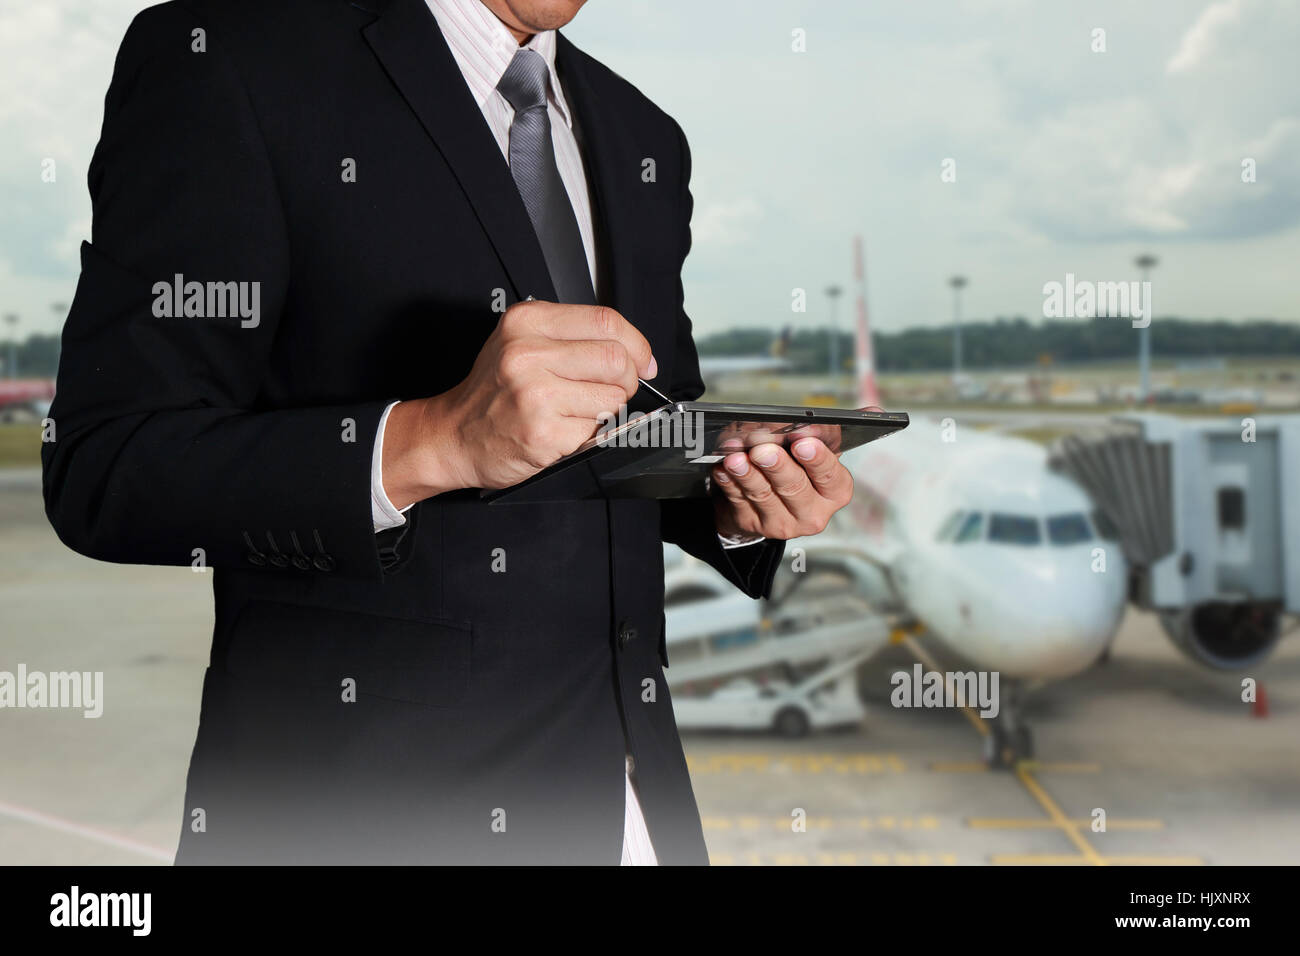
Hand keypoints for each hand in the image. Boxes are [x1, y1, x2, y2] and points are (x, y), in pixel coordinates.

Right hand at [382, 300, 654, 502]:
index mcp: (526, 322)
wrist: (453, 434)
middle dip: (626, 380)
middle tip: (611, 390)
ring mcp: (535, 395)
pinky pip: (595, 431)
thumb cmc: (493, 391)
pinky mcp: (543, 433)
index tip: (643, 361)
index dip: (637, 344)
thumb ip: (572, 336)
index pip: (606, 321)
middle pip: (616, 360)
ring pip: (612, 398)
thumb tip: (637, 353)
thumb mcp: (519, 342)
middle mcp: (527, 354)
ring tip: (575, 411)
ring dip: (606, 410)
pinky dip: (587, 435)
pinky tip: (561, 430)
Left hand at [711, 437, 852, 540]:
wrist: (768, 501)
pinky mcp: (753, 525)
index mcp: (836, 491)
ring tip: (735, 457)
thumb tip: (874, 411)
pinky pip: (739, 502)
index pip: (830, 476)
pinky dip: (729, 483)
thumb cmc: (797, 466)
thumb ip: (836, 430)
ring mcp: (782, 524)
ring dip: (747, 474)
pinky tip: (722, 469)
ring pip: (763, 495)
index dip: (816, 460)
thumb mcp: (818, 450)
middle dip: (777, 467)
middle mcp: (813, 513)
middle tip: (764, 449)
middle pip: (794, 488)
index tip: (803, 442)